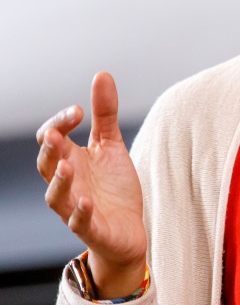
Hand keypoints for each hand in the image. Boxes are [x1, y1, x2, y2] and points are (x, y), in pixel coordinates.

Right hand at [36, 72, 147, 297]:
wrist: (128, 230)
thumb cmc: (114, 188)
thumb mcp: (112, 146)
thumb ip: (105, 114)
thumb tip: (101, 74)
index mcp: (69, 160)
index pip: (51, 138)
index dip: (59, 123)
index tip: (78, 110)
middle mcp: (67, 183)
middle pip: (46, 165)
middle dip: (50, 150)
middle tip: (57, 134)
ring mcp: (75, 207)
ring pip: (55, 196)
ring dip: (59, 181)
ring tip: (67, 165)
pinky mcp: (91, 228)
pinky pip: (78, 222)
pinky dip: (80, 212)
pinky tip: (87, 201)